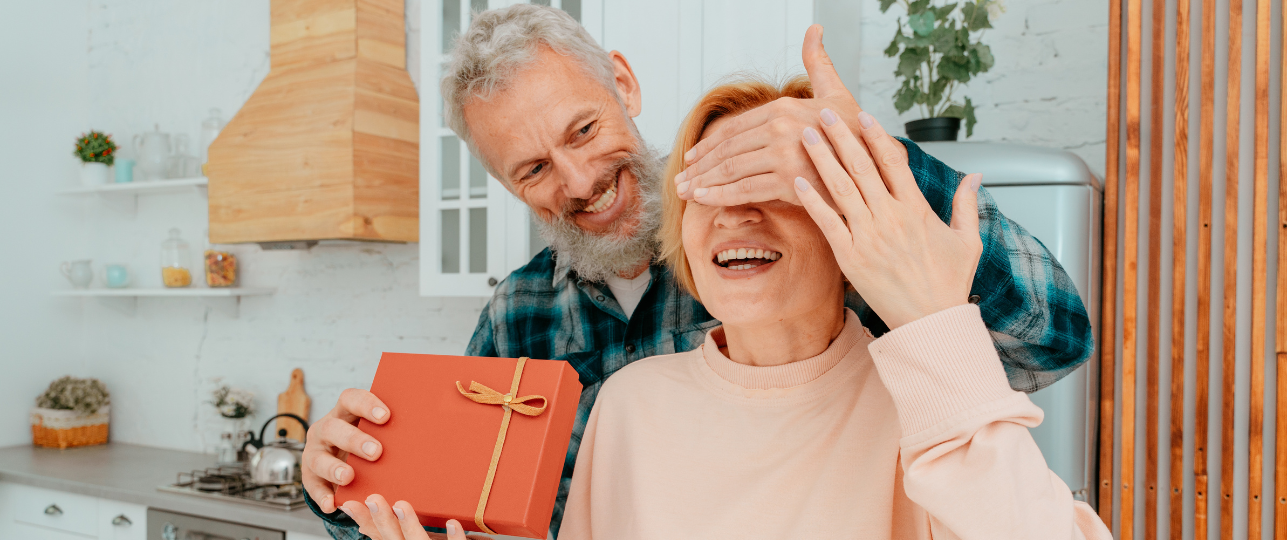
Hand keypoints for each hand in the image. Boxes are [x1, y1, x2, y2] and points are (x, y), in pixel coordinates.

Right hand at [302, 388, 390, 512]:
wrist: (344, 464)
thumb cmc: (370, 442)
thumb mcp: (378, 432)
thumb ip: (394, 430)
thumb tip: (431, 431)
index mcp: (345, 412)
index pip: (350, 399)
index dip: (366, 405)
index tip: (386, 416)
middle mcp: (326, 429)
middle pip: (333, 428)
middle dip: (354, 440)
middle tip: (376, 452)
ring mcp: (315, 452)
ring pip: (317, 457)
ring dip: (334, 468)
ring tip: (349, 476)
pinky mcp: (310, 476)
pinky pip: (313, 486)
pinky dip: (322, 495)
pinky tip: (332, 503)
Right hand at [339, 496, 489, 539]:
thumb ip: (392, 536)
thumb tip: (364, 525)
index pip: (379, 536)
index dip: (365, 521)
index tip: (350, 504)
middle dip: (383, 521)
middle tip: (373, 499)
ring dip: (411, 525)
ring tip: (402, 505)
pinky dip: (454, 538)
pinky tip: (452, 524)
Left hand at [674, 24, 906, 206]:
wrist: (879, 165)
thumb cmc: (854, 132)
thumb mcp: (835, 92)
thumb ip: (818, 63)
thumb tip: (814, 29)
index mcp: (784, 108)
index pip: (734, 128)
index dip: (709, 144)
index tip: (692, 157)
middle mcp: (781, 128)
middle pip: (727, 150)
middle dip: (699, 166)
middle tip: (680, 178)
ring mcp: (784, 154)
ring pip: (731, 170)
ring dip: (703, 182)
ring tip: (685, 192)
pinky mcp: (789, 180)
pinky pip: (745, 190)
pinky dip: (719, 196)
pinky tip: (702, 200)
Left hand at [794, 109, 982, 328]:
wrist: (931, 323)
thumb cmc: (948, 285)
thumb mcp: (968, 241)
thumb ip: (967, 205)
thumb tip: (975, 176)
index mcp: (917, 210)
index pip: (894, 162)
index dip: (877, 136)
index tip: (863, 116)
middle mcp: (891, 218)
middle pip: (862, 167)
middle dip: (842, 137)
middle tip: (825, 113)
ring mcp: (869, 237)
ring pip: (841, 188)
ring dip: (822, 158)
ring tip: (806, 136)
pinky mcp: (850, 257)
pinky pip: (828, 222)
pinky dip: (812, 199)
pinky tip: (797, 180)